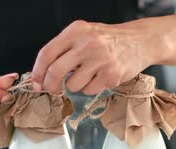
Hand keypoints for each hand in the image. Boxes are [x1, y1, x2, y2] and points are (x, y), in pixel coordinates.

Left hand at [32, 20, 160, 94]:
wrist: (139, 42)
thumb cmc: (108, 40)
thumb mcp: (84, 34)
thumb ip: (65, 49)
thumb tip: (43, 74)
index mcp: (76, 31)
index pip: (47, 53)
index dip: (38, 71)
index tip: (36, 82)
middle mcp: (87, 44)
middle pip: (56, 72)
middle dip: (50, 85)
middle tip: (51, 89)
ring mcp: (100, 60)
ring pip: (72, 84)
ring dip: (75, 85)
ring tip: (87, 75)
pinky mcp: (111, 75)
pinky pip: (89, 90)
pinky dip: (90, 88)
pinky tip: (99, 77)